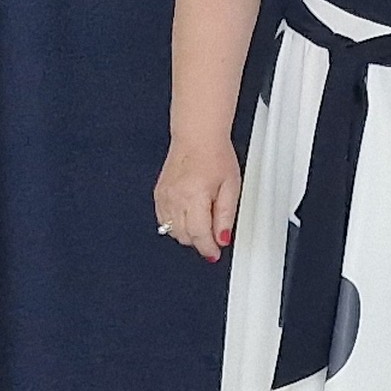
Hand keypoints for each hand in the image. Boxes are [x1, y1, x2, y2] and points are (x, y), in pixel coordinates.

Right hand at [156, 136, 239, 261]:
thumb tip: (222, 239)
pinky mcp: (158, 194)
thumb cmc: (215, 156)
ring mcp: (164, 197)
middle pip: (184, 236)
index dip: (208, 248)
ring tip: (202, 223)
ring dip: (187, 234)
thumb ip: (226, 216)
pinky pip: (163, 220)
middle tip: (213, 236)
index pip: (199, 235)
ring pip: (172, 231)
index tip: (214, 253)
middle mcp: (175, 198)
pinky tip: (188, 217)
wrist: (197, 137)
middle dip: (200, 241)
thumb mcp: (232, 187)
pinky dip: (175, 224)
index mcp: (194, 196)